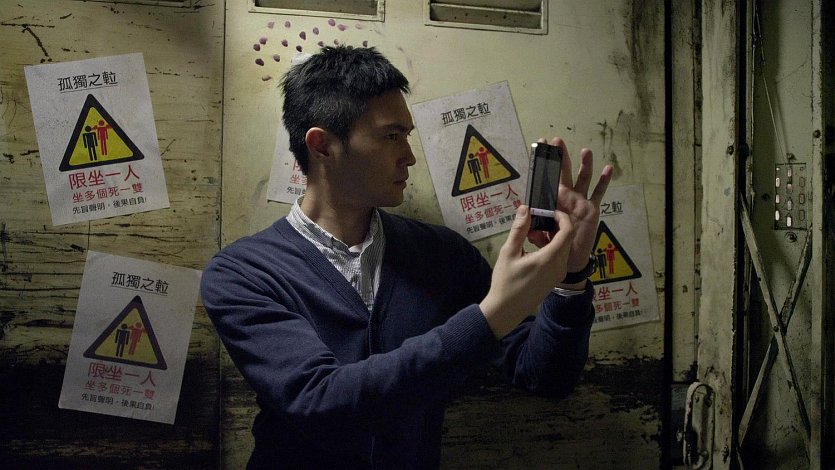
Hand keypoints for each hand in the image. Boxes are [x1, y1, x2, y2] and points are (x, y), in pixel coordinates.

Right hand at [480, 205, 574, 337]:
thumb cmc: (505, 281)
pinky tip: (535, 247)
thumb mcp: (509, 252)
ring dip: (554, 236)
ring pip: (564, 248)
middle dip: (557, 225)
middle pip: (567, 238)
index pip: (567, 231)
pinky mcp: (555, 278)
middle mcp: (560, 266)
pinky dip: (552, 247)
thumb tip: (525, 208)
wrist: (506, 310)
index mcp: (550, 258)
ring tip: (534, 232)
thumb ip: (519, 229)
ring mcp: (558, 274)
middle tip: (539, 218)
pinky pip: (559, 258)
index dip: (562, 217)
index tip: (549, 210)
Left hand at [527, 137, 612, 273]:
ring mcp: (579, 201)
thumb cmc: (552, 244)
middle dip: (560, 156)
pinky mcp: (591, 209)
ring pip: (583, 178)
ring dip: (584, 164)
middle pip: (563, 172)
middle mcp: (565, 196)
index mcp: (550, 200)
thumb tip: (527, 215)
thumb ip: (533, 226)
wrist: (568, 259)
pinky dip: (604, 181)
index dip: (543, 162)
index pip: (546, 177)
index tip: (539, 144)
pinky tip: (608, 168)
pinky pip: (599, 193)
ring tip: (585, 150)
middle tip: (556, 140)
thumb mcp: (539, 236)